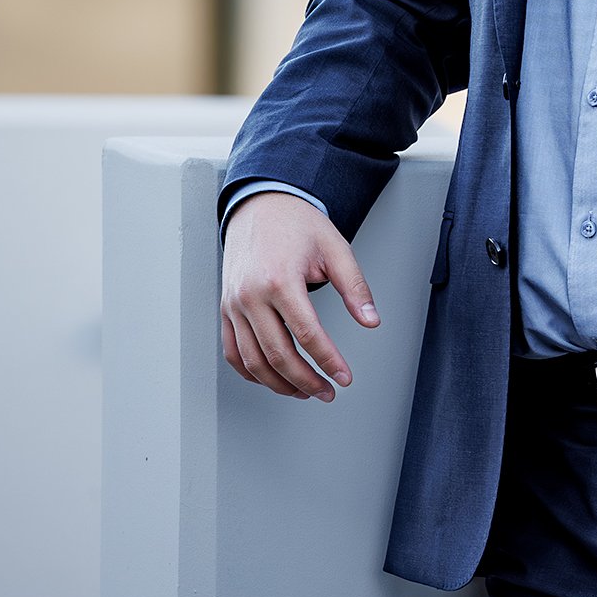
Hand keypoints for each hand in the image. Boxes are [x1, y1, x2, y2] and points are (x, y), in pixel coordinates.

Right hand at [220, 190, 378, 400]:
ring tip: (304, 391)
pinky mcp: (225, 308)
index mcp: (279, 280)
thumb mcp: (335, 249)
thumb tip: (371, 321)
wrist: (260, 204)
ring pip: (253, 360)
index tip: (343, 377)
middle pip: (277, 354)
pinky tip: (271, 379)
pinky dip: (250, 372)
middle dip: (306, 380)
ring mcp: (233, 304)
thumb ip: (355, 288)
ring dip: (279, 383)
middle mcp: (251, 295)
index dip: (328, 361)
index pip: (307, 334)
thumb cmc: (297, 224)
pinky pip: (232, 351)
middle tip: (327, 391)